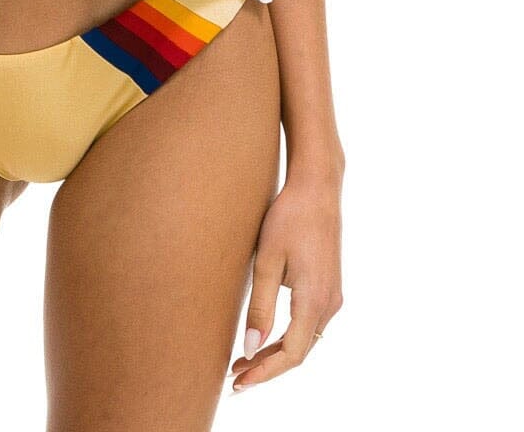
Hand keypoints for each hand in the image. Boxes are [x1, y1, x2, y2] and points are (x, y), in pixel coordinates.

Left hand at [228, 169, 343, 391]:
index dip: (265, 372)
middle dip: (268, 367)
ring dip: (278, 353)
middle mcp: (329, 305)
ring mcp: (333, 296)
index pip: (291, 354)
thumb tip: (251, 348)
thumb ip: (260, 306)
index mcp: (314, 301)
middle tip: (236, 375)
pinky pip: (310, 324)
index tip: (239, 381)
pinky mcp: (329, 287)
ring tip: (245, 360)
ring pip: (305, 340)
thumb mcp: (268, 261)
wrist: (317, 189)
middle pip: (299, 351)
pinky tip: (268, 335)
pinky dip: (289, 336)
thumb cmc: (289, 219)